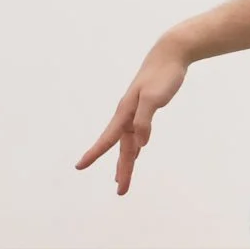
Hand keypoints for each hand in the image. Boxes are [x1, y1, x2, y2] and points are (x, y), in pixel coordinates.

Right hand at [76, 39, 189, 194]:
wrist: (169, 56)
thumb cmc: (163, 75)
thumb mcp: (155, 98)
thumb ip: (145, 120)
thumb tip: (140, 144)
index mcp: (125, 113)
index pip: (108, 138)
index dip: (94, 154)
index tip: (79, 167)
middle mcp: (127, 116)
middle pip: (122, 149)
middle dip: (121, 170)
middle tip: (121, 192)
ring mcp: (136, 114)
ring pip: (129, 145)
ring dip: (127, 164)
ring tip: (122, 183)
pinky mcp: (146, 112)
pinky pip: (137, 136)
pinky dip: (135, 149)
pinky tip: (136, 154)